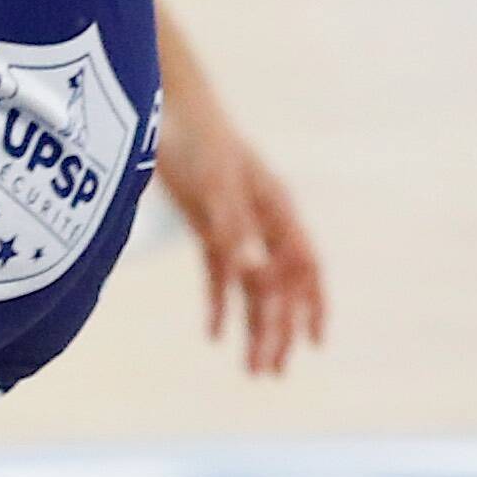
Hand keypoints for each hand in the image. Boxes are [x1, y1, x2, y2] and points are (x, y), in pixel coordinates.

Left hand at [157, 74, 330, 375]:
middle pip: (279, 286)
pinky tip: (214, 335)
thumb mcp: (215, 182)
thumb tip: (250, 274)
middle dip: (278, 330)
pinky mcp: (207, 224)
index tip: (313, 343)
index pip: (304, 266)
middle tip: (268, 372)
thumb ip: (232, 226)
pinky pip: (220, 274)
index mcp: (277, 208)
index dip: (312, 305)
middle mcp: (263, 220)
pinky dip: (219, 304)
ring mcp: (236, 224)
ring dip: (253, 326)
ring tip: (251, 369)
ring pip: (252, 286)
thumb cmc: (197, 138)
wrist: (164, 103)